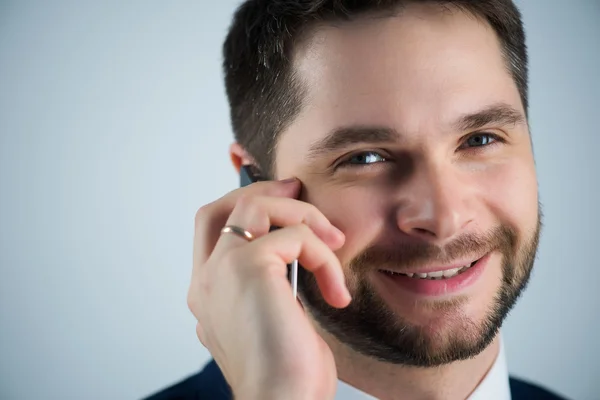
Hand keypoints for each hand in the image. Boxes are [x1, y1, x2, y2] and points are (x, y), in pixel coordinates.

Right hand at [187, 178, 350, 399]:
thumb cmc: (288, 375)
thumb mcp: (277, 320)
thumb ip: (273, 287)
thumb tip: (294, 259)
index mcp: (209, 294)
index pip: (212, 231)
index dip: (242, 204)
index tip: (283, 197)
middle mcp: (206, 281)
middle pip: (221, 208)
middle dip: (263, 191)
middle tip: (299, 189)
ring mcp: (220, 272)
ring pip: (254, 206)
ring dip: (301, 215)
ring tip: (334, 241)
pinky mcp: (247, 268)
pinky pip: (294, 236)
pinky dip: (323, 255)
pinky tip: (336, 292)